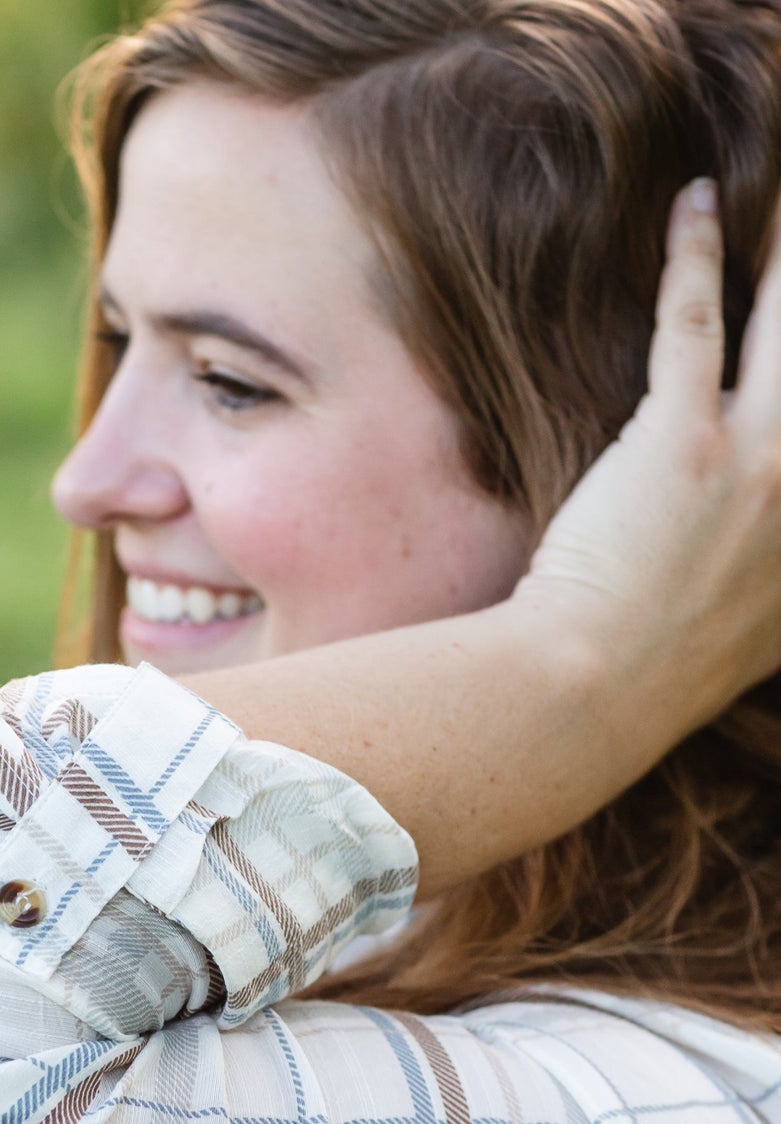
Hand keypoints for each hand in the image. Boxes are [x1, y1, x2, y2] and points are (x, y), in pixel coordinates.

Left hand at [515, 178, 780, 734]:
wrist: (592, 696)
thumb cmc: (650, 678)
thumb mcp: (748, 642)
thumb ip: (772, 598)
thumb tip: (763, 584)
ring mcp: (758, 460)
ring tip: (777, 196)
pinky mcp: (680, 441)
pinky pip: (696, 322)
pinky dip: (696, 255)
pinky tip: (695, 204)